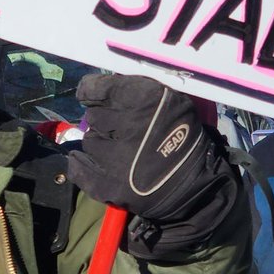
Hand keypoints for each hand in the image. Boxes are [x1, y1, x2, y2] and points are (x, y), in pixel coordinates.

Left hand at [67, 74, 238, 257]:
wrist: (195, 184)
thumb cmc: (182, 136)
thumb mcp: (170, 100)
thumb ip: (137, 91)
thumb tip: (102, 89)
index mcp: (144, 99)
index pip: (96, 88)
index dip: (94, 92)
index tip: (94, 96)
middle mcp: (127, 125)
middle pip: (93, 116)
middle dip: (104, 120)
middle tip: (119, 129)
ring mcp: (115, 158)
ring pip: (89, 141)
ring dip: (100, 143)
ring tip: (117, 150)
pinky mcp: (108, 185)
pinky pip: (79, 168)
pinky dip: (82, 164)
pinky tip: (92, 162)